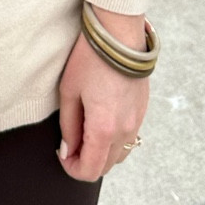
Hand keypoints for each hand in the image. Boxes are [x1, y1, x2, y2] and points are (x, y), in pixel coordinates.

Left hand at [57, 7, 148, 181]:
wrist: (119, 34)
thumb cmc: (91, 59)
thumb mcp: (69, 91)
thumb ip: (69, 126)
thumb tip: (68, 149)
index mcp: (104, 128)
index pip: (90, 170)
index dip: (72, 168)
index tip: (62, 153)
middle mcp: (124, 130)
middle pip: (105, 167)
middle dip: (85, 162)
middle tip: (70, 144)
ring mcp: (136, 122)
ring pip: (119, 155)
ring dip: (101, 152)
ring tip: (85, 132)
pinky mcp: (142, 111)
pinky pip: (129, 138)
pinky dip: (114, 140)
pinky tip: (101, 120)